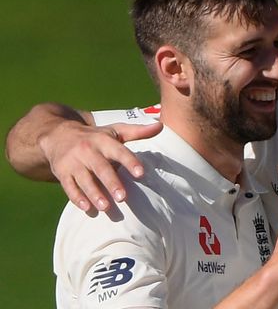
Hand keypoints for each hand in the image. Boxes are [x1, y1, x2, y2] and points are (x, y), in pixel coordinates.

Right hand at [41, 120, 161, 210]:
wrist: (58, 135)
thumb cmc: (95, 136)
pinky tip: (87, 208)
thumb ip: (137, 132)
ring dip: (94, 194)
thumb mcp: (115, 131)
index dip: (130, 162)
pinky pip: (69, 186)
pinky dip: (77, 198)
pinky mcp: (61, 172)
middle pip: (101, 168)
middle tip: (123, 197)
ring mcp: (73, 162)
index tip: (141, 173)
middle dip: (111, 183)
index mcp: (103, 140)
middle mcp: (87, 150)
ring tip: (106, 207)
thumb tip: (161, 126)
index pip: (119, 151)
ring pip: (84, 179)